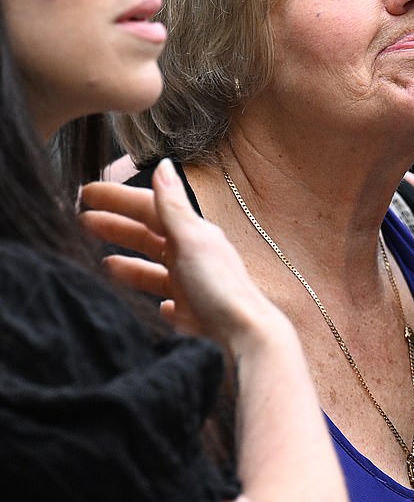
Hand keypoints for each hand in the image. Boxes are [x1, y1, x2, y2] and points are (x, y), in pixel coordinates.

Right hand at [81, 159, 274, 340]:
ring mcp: (191, 287)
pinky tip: (151, 303)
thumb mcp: (191, 240)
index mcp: (192, 234)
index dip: (119, 199)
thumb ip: (173, 205)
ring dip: (128, 264)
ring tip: (100, 262)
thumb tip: (163, 164)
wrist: (244, 337)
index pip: (149, 208)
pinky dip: (155, 298)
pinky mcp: (192, 316)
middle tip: (82, 221)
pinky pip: (168, 303)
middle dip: (116, 227)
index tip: (87, 192)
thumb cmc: (219, 287)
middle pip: (148, 236)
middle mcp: (192, 257)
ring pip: (153, 269)